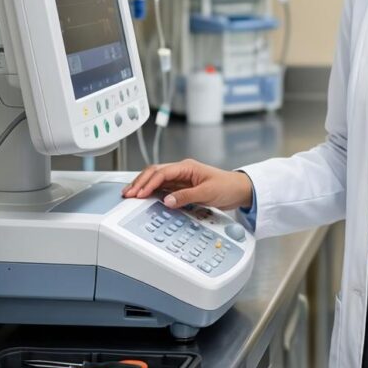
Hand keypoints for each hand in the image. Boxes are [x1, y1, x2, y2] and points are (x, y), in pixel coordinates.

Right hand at [121, 159, 253, 210]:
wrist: (239, 190)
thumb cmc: (227, 186)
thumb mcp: (207, 192)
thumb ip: (186, 196)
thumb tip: (167, 200)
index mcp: (186, 167)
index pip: (161, 173)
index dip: (148, 183)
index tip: (139, 193)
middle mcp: (182, 171)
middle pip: (154, 173)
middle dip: (139, 182)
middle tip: (128, 194)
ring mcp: (181, 179)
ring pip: (156, 180)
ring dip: (143, 186)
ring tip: (131, 195)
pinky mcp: (182, 188)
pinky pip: (163, 188)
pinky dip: (152, 192)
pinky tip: (144, 197)